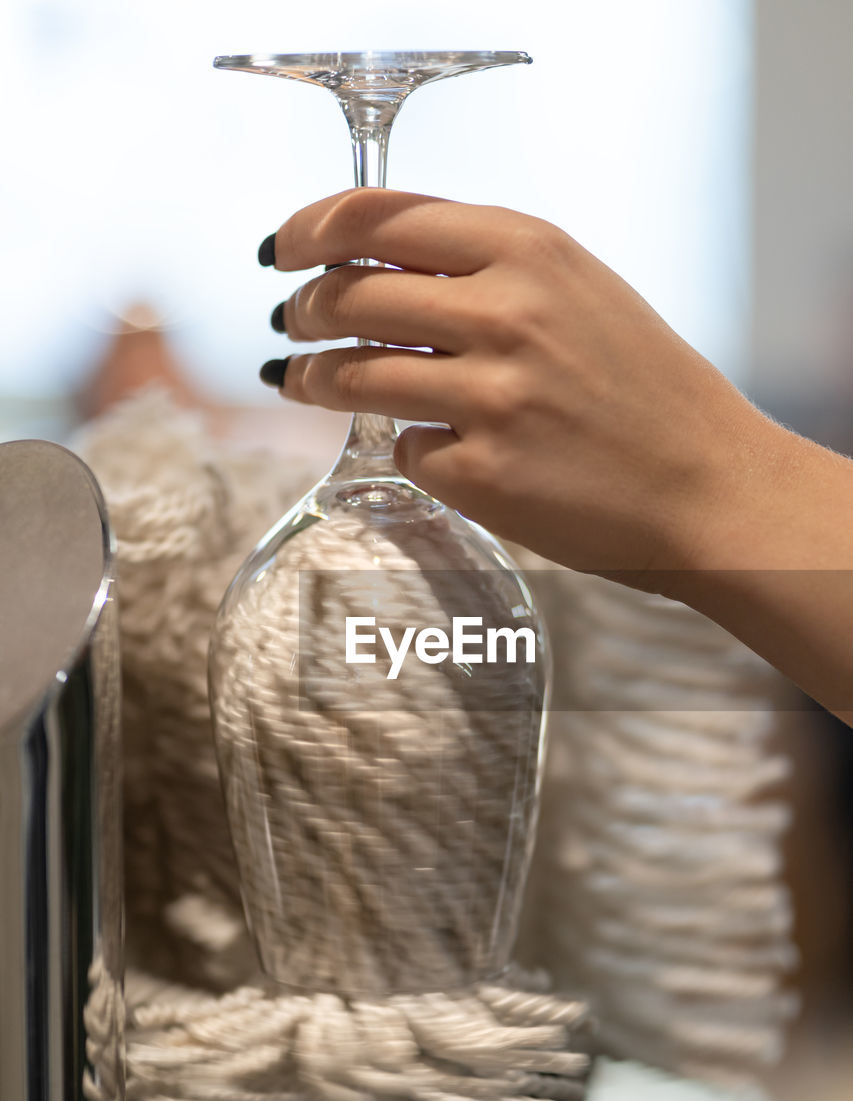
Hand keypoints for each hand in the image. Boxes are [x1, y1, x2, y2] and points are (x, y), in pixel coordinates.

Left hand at [262, 188, 800, 578]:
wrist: (706, 487)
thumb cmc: (644, 388)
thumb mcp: (577, 290)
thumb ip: (484, 266)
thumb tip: (374, 265)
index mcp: (530, 249)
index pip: (377, 219)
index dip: (309, 230)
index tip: (282, 249)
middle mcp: (506, 313)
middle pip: (350, 296)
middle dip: (304, 310)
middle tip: (292, 323)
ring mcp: (491, 397)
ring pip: (356, 375)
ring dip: (316, 378)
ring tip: (305, 381)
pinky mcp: (482, 474)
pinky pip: (405, 449)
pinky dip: (408, 447)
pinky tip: (433, 449)